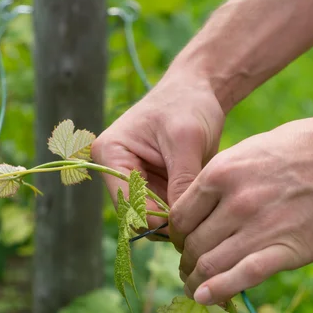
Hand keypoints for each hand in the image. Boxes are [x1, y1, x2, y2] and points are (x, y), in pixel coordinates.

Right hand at [92, 75, 224, 228]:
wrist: (199, 89)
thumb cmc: (188, 104)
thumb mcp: (186, 140)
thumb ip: (181, 180)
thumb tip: (179, 221)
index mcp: (109, 153)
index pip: (126, 202)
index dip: (155, 218)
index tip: (188, 221)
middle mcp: (115, 170)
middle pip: (136, 215)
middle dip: (166, 222)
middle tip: (199, 220)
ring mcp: (133, 180)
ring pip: (151, 219)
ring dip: (175, 220)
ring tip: (204, 209)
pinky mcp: (151, 186)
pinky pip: (164, 213)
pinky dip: (181, 214)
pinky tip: (202, 205)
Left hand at [170, 115, 312, 304]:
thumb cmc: (302, 147)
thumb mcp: (249, 149)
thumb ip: (221, 178)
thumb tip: (200, 203)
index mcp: (220, 173)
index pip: (179, 217)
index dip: (176, 235)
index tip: (183, 242)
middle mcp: (234, 201)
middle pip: (192, 244)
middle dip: (186, 260)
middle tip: (188, 268)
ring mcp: (259, 227)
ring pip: (210, 265)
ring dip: (196, 280)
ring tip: (195, 287)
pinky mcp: (286, 249)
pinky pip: (243, 276)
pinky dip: (219, 291)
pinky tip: (206, 298)